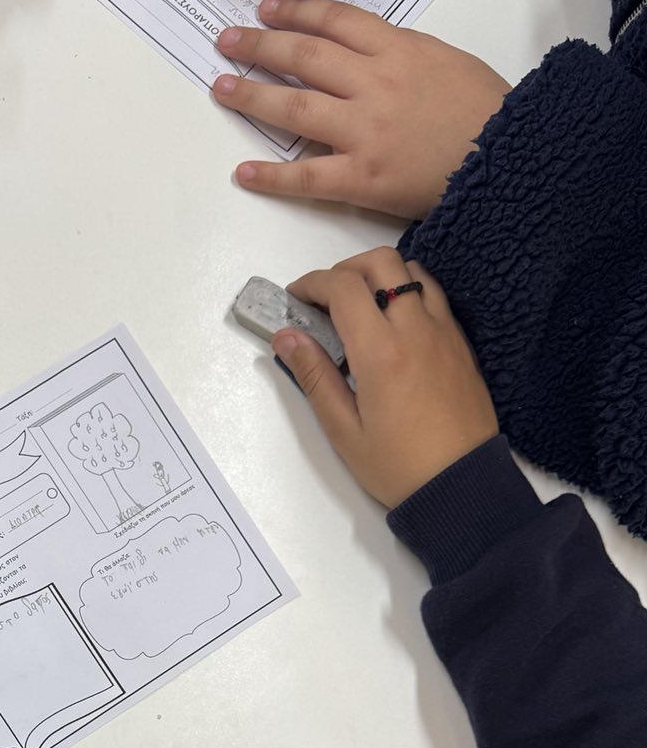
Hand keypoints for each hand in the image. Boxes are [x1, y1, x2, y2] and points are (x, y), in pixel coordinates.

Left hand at [213, 0, 509, 218]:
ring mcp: (366, 132)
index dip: (295, 14)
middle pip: (305, 57)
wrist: (512, 157)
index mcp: (398, 52)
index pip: (335, 23)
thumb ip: (402, 56)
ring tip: (222, 87)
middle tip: (228, 41)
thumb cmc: (486, 113)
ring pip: (295, 108)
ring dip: (252, 96)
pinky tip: (244, 174)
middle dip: (260, 46)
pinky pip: (308, 176)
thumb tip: (364, 55)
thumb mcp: (446, 62)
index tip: (267, 11)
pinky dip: (272, 176)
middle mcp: (375, 85)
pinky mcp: (365, 178)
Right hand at [273, 248, 497, 507]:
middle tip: (325, 299)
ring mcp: (444, 333)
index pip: (343, 287)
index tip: (294, 300)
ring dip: (381, 275)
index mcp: (381, 352)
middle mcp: (416, 330)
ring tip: (361, 308)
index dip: (312, 283)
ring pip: (413, 272)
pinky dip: (409, 292)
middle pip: (381, 261)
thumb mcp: (344, 430)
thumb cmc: (398, 466)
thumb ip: (314, 376)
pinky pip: (435, 297)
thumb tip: (286, 337)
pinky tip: (394, 325)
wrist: (463, 486)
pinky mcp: (461, 344)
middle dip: (345, 269)